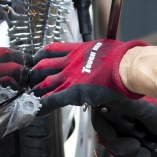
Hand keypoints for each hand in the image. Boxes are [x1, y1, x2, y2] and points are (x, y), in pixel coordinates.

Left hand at [31, 39, 146, 111]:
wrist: (125, 66)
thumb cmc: (121, 57)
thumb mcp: (104, 47)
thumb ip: (96, 52)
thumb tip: (102, 53)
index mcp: (77, 50)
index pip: (51, 50)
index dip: (40, 56)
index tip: (36, 59)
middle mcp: (70, 63)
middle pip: (42, 66)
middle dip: (34, 74)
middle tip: (30, 79)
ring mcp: (70, 77)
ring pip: (44, 83)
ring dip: (36, 90)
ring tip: (31, 95)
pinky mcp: (74, 91)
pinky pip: (52, 99)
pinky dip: (42, 105)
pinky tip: (37, 109)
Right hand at [91, 97, 156, 156]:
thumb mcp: (145, 109)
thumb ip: (125, 106)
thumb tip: (106, 100)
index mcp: (119, 109)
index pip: (99, 119)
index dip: (103, 129)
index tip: (113, 135)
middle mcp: (120, 123)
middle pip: (108, 140)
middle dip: (122, 147)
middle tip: (137, 146)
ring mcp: (127, 137)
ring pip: (116, 154)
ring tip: (148, 153)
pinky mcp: (134, 150)